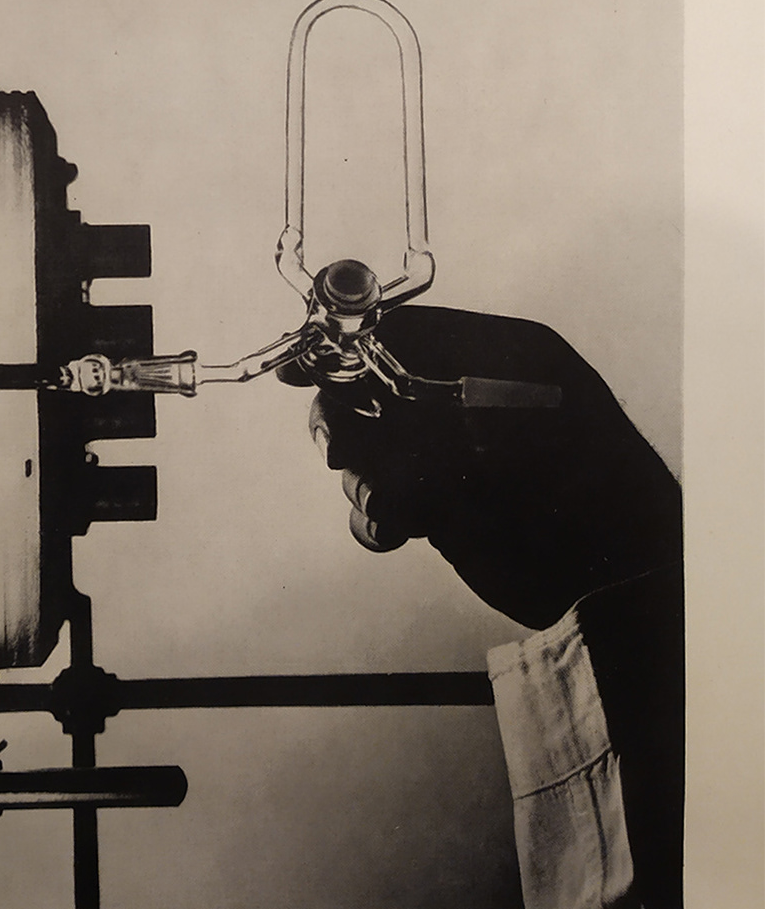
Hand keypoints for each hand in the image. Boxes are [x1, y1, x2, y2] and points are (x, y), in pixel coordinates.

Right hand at [280, 305, 680, 629]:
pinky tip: (401, 527)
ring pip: (367, 447)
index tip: (299, 372)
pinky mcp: (443, 501)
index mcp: (495, 356)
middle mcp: (468, 397)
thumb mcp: (493, 413)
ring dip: (366, 478)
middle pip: (368, 390)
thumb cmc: (573, 484)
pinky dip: (379, 512)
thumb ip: (415, 392)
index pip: (400, 332)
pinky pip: (382, 494)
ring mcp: (454, 451)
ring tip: (398, 505)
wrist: (608, 576)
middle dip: (349, 425)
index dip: (346, 350)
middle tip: (341, 451)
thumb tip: (339, 379)